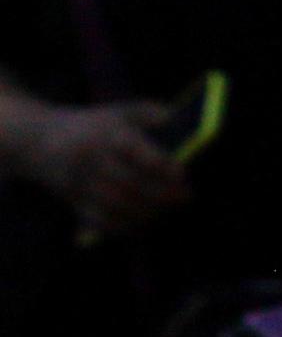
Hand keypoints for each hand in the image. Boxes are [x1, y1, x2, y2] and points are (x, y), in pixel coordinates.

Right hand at [1, 98, 189, 236]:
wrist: (40, 141)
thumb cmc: (95, 125)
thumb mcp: (121, 110)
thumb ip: (153, 113)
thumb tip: (179, 124)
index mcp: (106, 134)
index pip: (134, 150)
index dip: (160, 164)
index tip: (182, 173)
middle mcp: (91, 160)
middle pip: (128, 182)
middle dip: (161, 194)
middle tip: (186, 196)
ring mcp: (80, 183)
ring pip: (115, 205)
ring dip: (147, 212)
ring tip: (170, 209)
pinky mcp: (73, 201)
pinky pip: (99, 221)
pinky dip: (125, 226)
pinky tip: (146, 223)